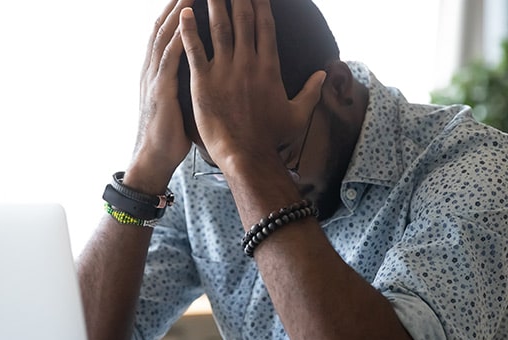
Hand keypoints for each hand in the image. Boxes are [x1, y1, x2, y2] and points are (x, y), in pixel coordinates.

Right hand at [127, 0, 194, 190]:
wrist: (153, 159)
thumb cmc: (170, 133)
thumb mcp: (177, 101)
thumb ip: (184, 82)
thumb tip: (201, 71)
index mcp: (157, 70)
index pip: (167, 31)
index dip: (177, 9)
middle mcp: (152, 68)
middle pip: (164, 25)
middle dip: (177, 2)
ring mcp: (154, 78)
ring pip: (165, 35)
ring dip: (178, 11)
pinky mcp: (160, 91)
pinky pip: (168, 59)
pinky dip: (178, 38)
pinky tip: (187, 23)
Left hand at [178, 0, 325, 173]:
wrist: (246, 156)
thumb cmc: (271, 137)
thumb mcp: (298, 114)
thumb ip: (311, 91)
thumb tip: (322, 75)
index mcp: (269, 67)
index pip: (265, 25)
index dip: (261, 2)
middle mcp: (247, 63)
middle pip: (242, 18)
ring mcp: (225, 71)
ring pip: (219, 28)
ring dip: (213, 3)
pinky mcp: (203, 83)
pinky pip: (195, 51)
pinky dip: (189, 31)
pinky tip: (184, 12)